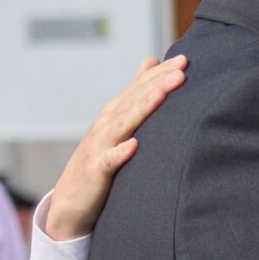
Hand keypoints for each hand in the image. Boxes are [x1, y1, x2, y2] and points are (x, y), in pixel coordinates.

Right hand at [43, 55, 186, 241]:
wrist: (73, 200)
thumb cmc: (102, 158)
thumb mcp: (119, 122)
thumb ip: (135, 93)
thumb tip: (152, 60)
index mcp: (115, 112)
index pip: (140, 86)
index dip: (161, 72)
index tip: (185, 59)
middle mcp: (107, 124)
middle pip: (134, 99)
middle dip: (157, 83)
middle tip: (182, 69)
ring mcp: (100, 146)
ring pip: (122, 124)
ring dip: (142, 109)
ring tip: (161, 95)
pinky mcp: (97, 171)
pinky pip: (109, 161)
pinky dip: (120, 152)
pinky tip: (134, 146)